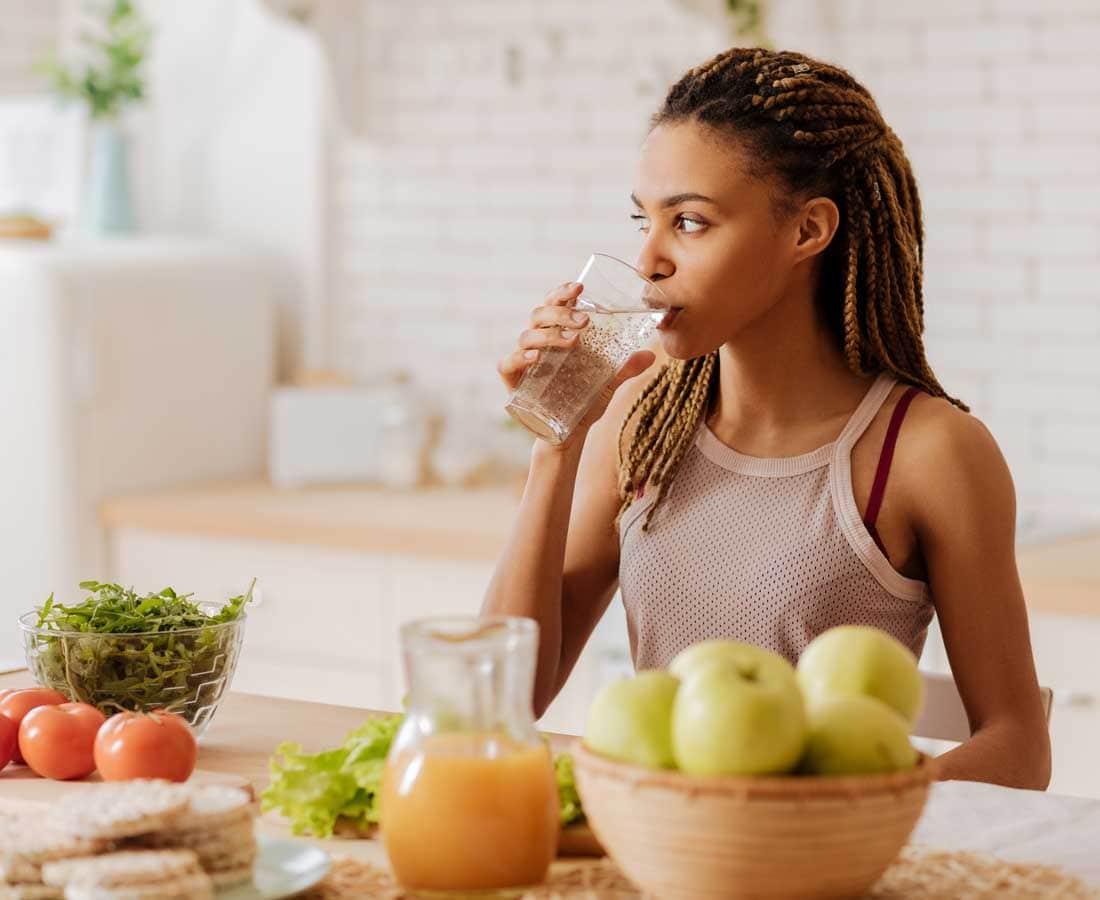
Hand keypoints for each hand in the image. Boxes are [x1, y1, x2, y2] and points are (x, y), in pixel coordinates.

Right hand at [499, 282, 655, 447]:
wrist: (569, 436)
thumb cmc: (583, 403)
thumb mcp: (608, 384)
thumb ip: (625, 369)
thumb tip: (651, 355)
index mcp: (557, 336)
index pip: (555, 305)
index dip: (563, 292)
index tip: (580, 287)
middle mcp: (538, 344)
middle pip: (539, 314)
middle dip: (560, 311)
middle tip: (584, 320)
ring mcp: (523, 362)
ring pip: (526, 335)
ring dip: (549, 334)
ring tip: (572, 341)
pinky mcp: (513, 383)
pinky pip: (508, 364)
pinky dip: (521, 357)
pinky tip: (537, 357)